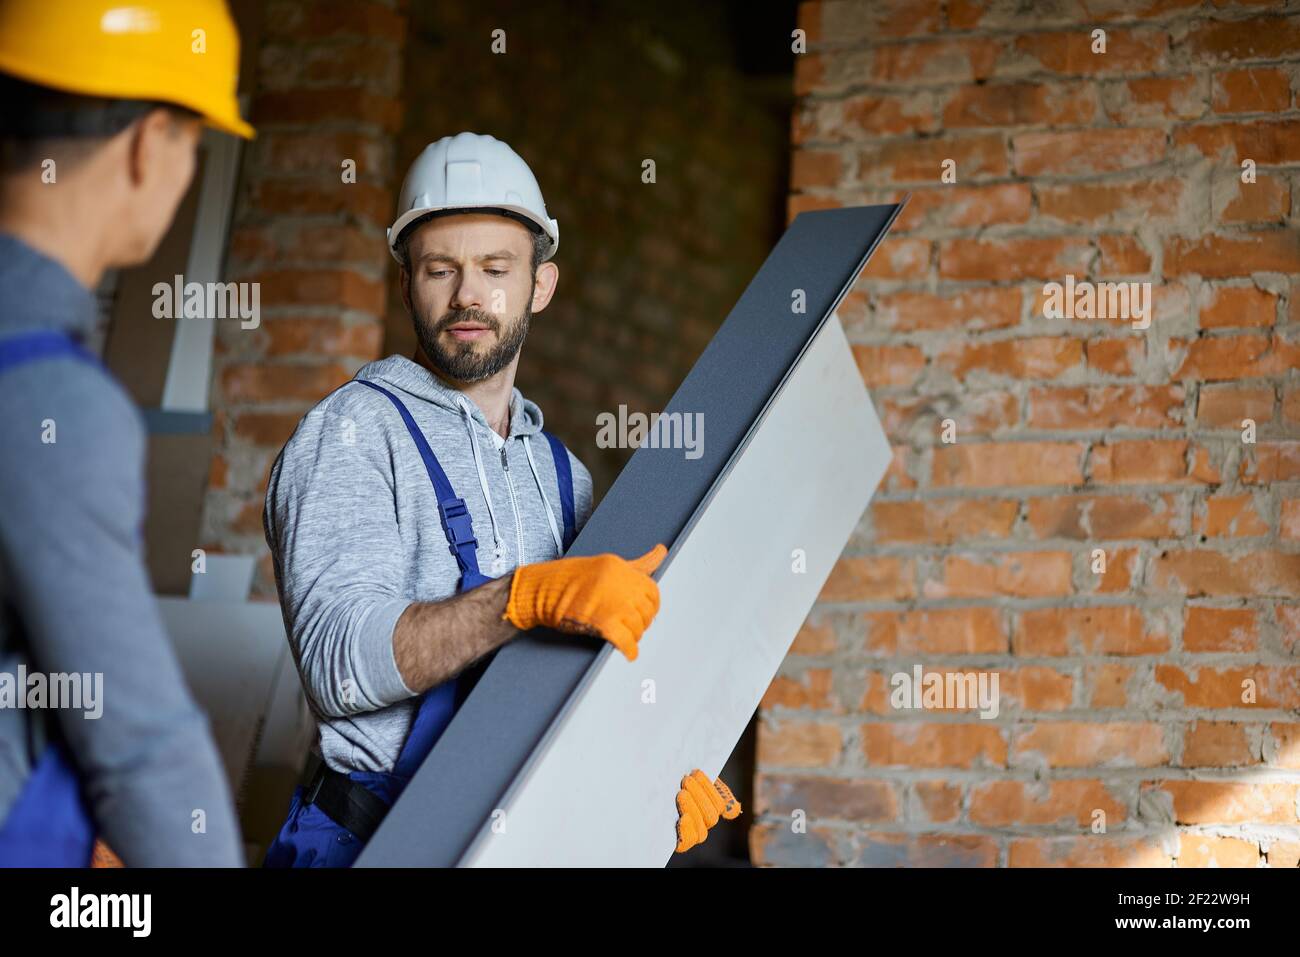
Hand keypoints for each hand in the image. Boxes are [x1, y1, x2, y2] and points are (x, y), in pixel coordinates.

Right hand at [503, 544, 665, 660]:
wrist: (541, 591)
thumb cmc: (571, 578)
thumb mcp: (608, 564)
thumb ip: (638, 564)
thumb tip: (662, 550)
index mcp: (622, 568)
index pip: (652, 591)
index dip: (649, 606)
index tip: (641, 612)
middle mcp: (620, 584)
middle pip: (645, 611)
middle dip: (641, 623)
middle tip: (629, 627)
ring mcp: (612, 604)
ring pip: (637, 628)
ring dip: (633, 636)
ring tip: (623, 637)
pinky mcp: (603, 623)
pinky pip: (626, 642)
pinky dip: (629, 650)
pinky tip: (627, 653)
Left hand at [674, 769, 740, 852]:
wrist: (655, 790)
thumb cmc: (675, 784)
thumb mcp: (693, 780)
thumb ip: (711, 786)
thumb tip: (734, 809)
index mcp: (710, 808)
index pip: (720, 804)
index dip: (708, 788)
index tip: (696, 772)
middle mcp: (704, 823)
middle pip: (711, 816)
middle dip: (699, 795)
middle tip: (685, 780)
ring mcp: (693, 833)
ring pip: (702, 830)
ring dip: (692, 809)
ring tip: (681, 794)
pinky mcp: (679, 842)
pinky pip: (687, 841)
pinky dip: (687, 830)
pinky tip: (682, 817)